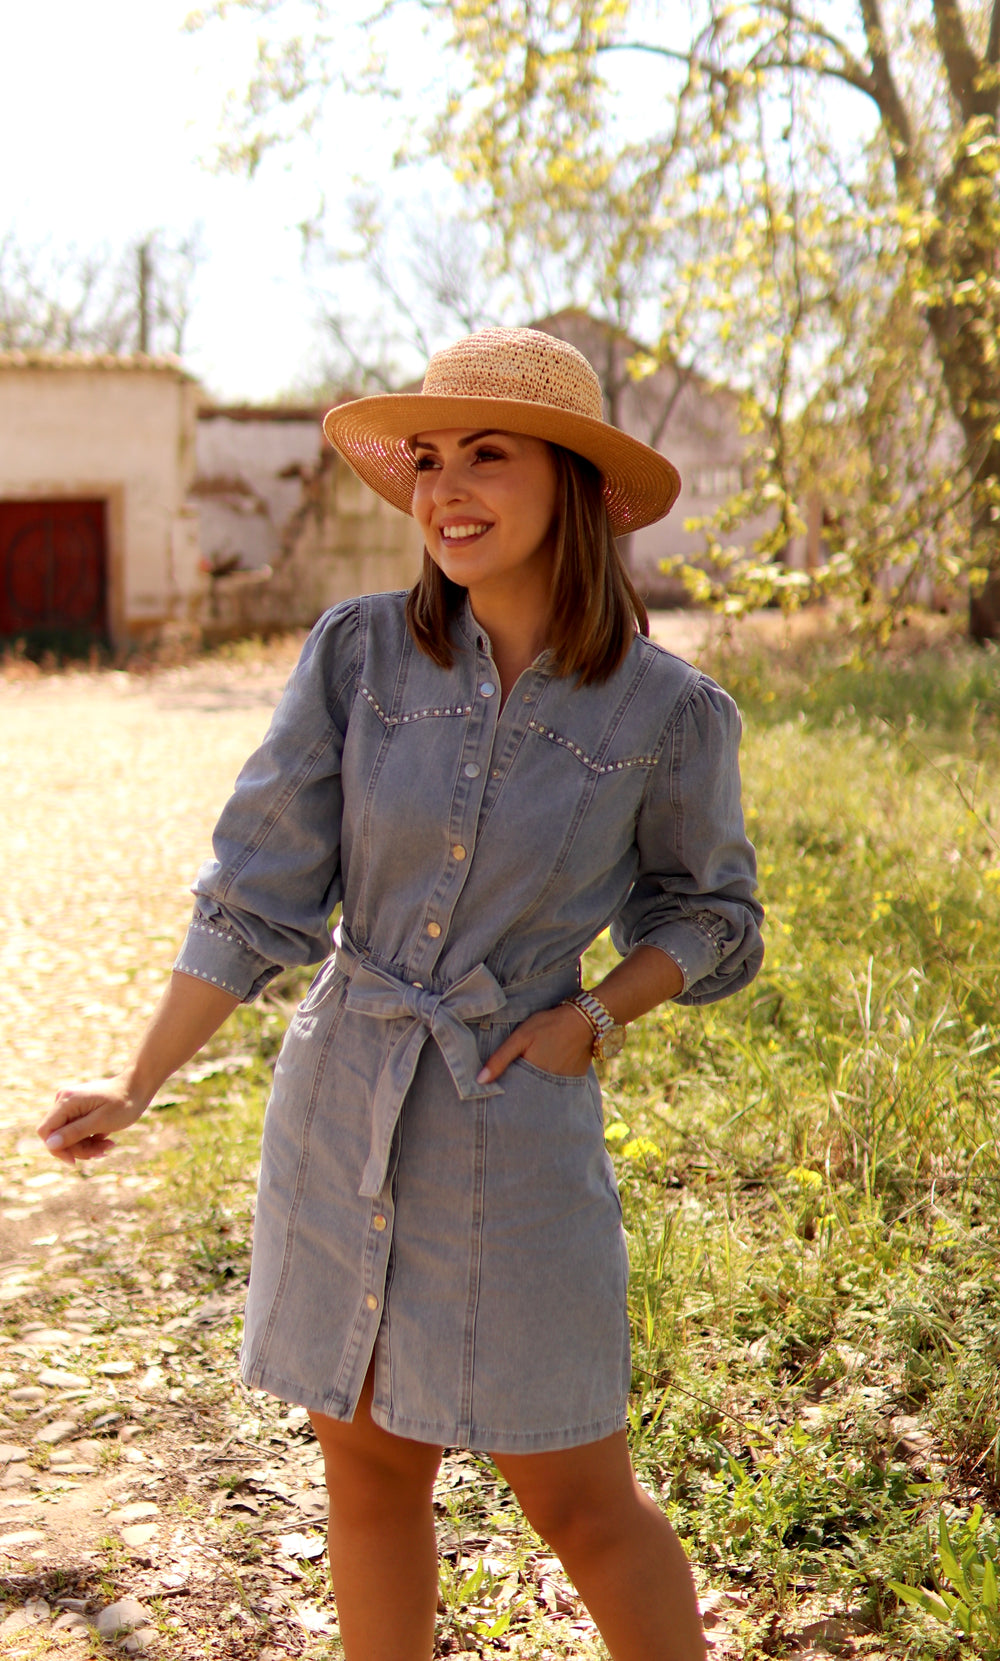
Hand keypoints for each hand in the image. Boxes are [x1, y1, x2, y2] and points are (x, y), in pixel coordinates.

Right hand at [37, 1077, 147, 1166]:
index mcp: (66, 1101)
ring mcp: (70, 1105)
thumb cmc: (122, 1104)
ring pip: (69, 1136)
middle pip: (58, 1136)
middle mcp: (63, 1101)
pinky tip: (107, 1140)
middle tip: (103, 1152)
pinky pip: (76, 1131)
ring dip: (87, 1146)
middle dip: (79, 1148)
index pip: (46, 1131)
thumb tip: (50, 1144)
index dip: (56, 1149)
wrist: (137, 1087)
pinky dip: (90, 1139)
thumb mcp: (100, 1122)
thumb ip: (74, 1132)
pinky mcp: (77, 1110)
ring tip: (109, 1146)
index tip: (75, 1161)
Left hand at [476, 1003, 592, 1084]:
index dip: (504, 1092)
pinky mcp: (573, 1081)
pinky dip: (549, 1083)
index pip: (513, 1094)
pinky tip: (546, 1071)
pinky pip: (557, 1088)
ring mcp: (562, 1085)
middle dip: (519, 1093)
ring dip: (535, 1089)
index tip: (494, 1091)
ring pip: (542, 1092)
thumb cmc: (549, 1025)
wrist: (584, 1020)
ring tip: (529, 1077)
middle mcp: (548, 1087)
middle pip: (528, 1096)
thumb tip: (480, 1080)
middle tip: (512, 1084)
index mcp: (532, 1077)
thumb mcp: (521, 1037)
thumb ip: (500, 1059)